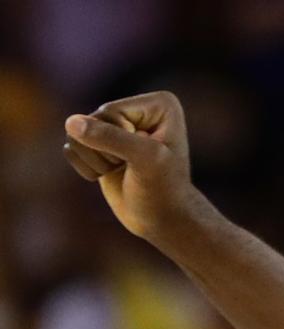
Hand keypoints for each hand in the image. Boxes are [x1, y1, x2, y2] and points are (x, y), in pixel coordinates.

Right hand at [62, 91, 197, 242]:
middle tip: (132, 168)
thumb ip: (110, 137)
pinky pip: (71, 147)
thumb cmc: (163, 190)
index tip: (147, 158)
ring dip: (95, 160)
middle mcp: (137, 110)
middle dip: (106, 151)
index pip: (111, 111)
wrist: (162, 220)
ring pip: (76, 132)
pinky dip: (85, 167)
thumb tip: (71, 123)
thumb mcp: (145, 160)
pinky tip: (109, 175)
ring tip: (122, 170)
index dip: (121, 139)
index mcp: (159, 104)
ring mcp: (116, 126)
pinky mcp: (99, 145)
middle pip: (92, 120)